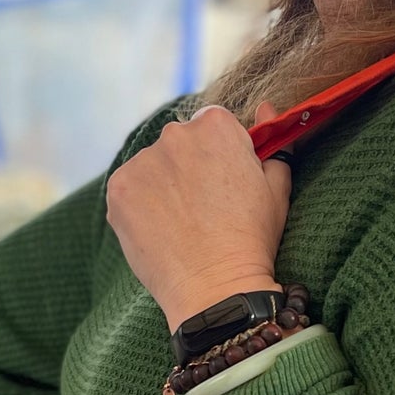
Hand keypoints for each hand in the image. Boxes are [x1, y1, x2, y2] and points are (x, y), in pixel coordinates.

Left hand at [106, 103, 290, 331]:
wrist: (215, 287)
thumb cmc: (252, 239)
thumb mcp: (276, 187)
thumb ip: (270, 142)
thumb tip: (265, 106)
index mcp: (216, 125)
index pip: (212, 124)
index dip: (219, 154)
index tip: (223, 183)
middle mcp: (175, 134)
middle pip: (179, 143)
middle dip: (188, 166)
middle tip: (203, 208)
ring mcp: (143, 161)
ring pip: (151, 166)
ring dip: (161, 186)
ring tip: (181, 224)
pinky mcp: (118, 189)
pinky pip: (128, 189)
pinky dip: (139, 206)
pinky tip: (160, 230)